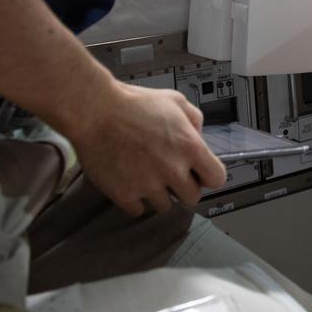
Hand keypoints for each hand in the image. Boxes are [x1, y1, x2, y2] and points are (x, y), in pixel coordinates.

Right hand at [62, 81, 225, 215]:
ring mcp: (148, 185)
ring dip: (159, 194)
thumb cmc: (132, 103)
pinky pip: (138, 210)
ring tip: (148, 176)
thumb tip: (198, 135)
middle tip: (171, 174)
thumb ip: (193, 120)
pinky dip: (135, 199)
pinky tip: (131, 182)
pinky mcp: (124, 195)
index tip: (200, 173)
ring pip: (165, 207)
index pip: (216, 179)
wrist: (95, 112)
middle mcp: (172, 170)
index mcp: (189, 147)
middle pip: (192, 198)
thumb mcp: (174, 101)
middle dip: (184, 187)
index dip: (209, 176)